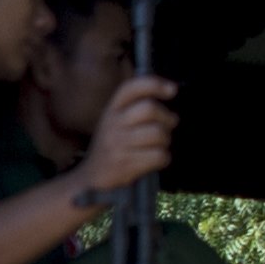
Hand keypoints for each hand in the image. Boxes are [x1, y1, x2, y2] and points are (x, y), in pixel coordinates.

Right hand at [71, 75, 177, 203]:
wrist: (92, 178)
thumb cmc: (111, 146)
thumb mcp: (115, 122)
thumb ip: (135, 107)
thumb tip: (168, 92)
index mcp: (111, 110)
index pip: (131, 88)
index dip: (154, 84)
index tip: (172, 90)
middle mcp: (113, 124)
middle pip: (149, 109)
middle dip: (167, 117)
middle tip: (169, 124)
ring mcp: (118, 145)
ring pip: (158, 133)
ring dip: (166, 140)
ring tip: (159, 145)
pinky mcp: (126, 164)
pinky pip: (159, 156)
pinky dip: (163, 158)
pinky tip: (156, 159)